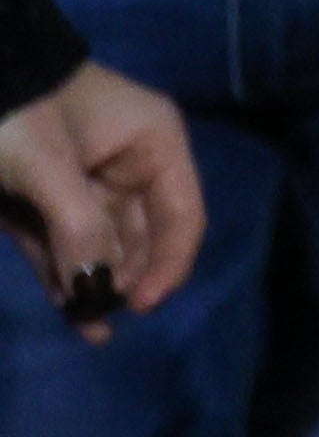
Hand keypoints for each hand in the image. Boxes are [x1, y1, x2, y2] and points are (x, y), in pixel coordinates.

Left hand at [0, 62, 205, 337]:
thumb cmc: (18, 112)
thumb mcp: (49, 165)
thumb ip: (79, 227)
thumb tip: (96, 291)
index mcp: (152, 143)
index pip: (181, 212)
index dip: (170, 261)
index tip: (143, 305)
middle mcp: (128, 169)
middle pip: (144, 237)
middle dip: (126, 277)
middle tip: (100, 310)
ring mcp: (86, 191)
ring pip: (102, 249)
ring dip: (96, 287)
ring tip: (85, 324)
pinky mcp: (45, 210)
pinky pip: (66, 252)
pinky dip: (68, 282)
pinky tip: (75, 317)